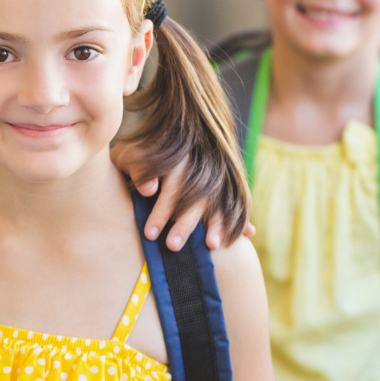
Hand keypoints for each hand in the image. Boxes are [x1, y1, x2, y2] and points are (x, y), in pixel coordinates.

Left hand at [112, 145, 254, 250]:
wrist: (174, 133)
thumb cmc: (141, 153)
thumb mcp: (129, 154)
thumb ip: (137, 169)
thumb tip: (150, 190)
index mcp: (178, 157)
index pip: (171, 188)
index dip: (161, 212)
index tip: (150, 234)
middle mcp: (201, 165)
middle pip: (196, 198)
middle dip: (184, 225)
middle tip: (173, 247)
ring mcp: (216, 173)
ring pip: (220, 200)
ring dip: (218, 224)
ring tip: (213, 246)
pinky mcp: (227, 182)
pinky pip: (238, 201)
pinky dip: (242, 218)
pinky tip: (249, 233)